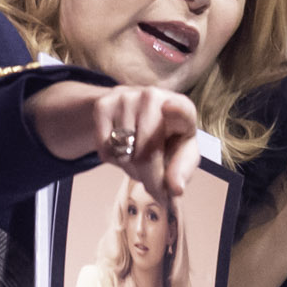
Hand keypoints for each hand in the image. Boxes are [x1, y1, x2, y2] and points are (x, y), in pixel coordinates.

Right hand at [27, 83, 201, 200]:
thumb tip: (175, 189)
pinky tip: (123, 148)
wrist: (134, 114)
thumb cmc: (166, 138)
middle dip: (150, 179)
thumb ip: (182, 171)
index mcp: (183, 107)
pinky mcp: (104, 105)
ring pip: (124, 154)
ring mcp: (126, 98)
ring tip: (139, 158)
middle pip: (146, 153)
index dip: (176, 110)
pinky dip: (113, 160)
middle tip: (155, 190)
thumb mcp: (181, 153)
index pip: (182, 109)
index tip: (169, 107)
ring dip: (131, 169)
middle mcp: (154, 97)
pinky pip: (105, 149)